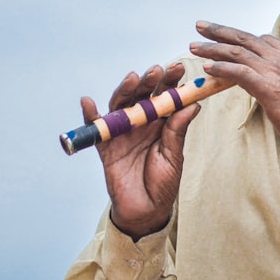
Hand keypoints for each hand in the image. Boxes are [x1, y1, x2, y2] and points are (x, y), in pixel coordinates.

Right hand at [82, 63, 198, 238]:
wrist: (146, 211)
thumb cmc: (163, 183)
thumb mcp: (173, 156)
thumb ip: (177, 131)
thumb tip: (192, 104)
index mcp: (161, 123)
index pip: (165, 96)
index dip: (171, 82)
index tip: (179, 68)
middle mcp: (141, 123)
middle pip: (142, 95)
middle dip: (149, 81)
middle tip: (157, 70)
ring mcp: (122, 133)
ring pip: (121, 105)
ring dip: (125, 90)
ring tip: (132, 78)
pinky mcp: (105, 147)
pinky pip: (95, 129)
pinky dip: (89, 116)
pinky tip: (88, 102)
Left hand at [190, 22, 279, 153]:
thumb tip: (266, 84)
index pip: (260, 39)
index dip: (238, 37)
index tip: (222, 35)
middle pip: (244, 38)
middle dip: (219, 31)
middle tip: (200, 26)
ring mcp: (275, 70)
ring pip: (236, 52)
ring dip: (212, 48)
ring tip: (194, 47)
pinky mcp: (268, 86)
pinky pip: (237, 71)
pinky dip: (220, 68)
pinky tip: (207, 69)